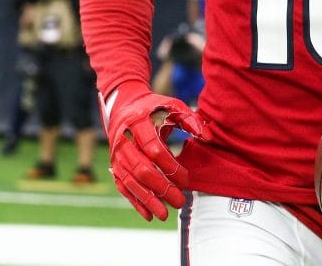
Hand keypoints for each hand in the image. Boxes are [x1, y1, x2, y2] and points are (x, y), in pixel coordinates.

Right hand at [101, 80, 206, 220]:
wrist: (124, 107)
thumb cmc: (154, 108)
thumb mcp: (172, 107)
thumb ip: (190, 120)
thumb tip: (207, 136)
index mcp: (138, 123)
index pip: (153, 149)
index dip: (170, 166)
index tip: (186, 178)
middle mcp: (124, 141)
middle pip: (142, 169)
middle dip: (161, 188)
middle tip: (180, 201)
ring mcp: (117, 155)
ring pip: (131, 182)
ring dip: (148, 200)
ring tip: (165, 215)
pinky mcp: (114, 166)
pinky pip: (123, 187)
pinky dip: (135, 202)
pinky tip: (149, 214)